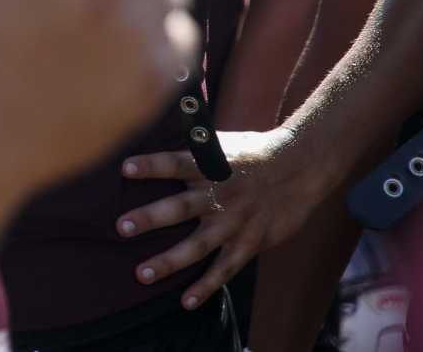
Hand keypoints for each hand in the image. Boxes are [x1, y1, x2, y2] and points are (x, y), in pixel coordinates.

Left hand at [114, 127, 330, 309]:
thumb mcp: (221, 141)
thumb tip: (159, 120)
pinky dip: (206, 285)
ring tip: (141, 274)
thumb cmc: (251, 153)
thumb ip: (190, 145)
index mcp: (210, 165)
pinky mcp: (250, 242)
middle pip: (181, 207)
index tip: (125, 168)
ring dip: (169, 261)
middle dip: (150, 218)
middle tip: (121, 227)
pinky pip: (225, 268)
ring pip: (198, 245)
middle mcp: (221, 194)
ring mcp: (235, 222)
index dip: (152, 165)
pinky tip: (186, 301)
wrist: (301, 168)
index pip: (176, 163)